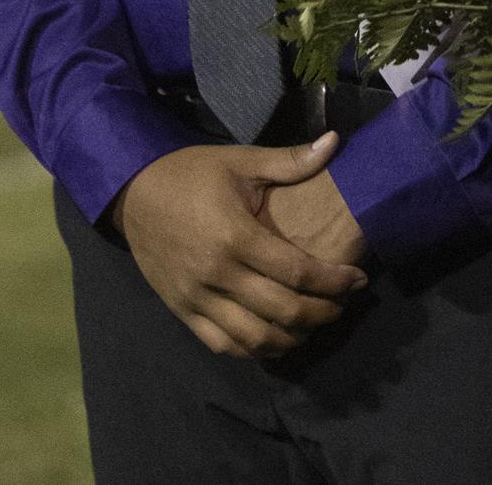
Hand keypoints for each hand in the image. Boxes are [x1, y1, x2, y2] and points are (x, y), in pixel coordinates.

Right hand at [111, 134, 367, 357]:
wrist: (133, 194)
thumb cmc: (192, 173)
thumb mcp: (241, 160)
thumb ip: (290, 161)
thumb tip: (335, 141)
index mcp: (236, 236)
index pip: (295, 271)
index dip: (333, 281)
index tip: (358, 281)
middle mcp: (217, 274)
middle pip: (280, 311)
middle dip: (320, 313)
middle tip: (343, 305)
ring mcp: (196, 298)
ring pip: (252, 338)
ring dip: (291, 338)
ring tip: (315, 325)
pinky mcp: (182, 311)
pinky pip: (222, 344)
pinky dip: (253, 350)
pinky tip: (276, 340)